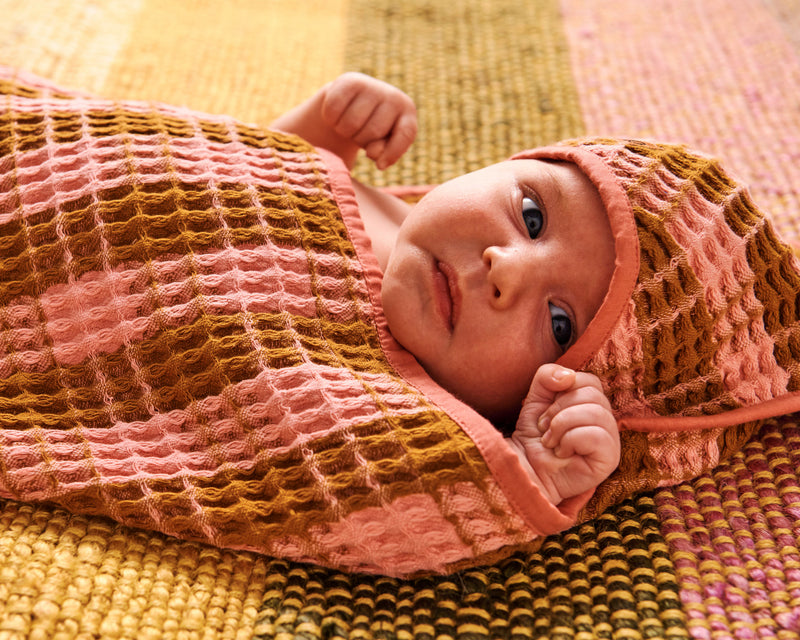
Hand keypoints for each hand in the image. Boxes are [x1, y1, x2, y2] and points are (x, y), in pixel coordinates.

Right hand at [320, 72, 416, 169]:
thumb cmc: (371, 130)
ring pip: (351, 123)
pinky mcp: (349, 80)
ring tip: (349, 126)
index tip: (379, 166)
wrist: (352, 102)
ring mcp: (372, 85)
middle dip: (361, 141)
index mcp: (407, 112)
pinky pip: (334, 110)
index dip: (392, 153)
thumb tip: (373, 153)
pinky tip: (337, 115)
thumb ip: (383, 152)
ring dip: (344, 132)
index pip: (405, 134)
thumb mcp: (382, 144)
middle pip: (373, 132)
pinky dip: (331, 119)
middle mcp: (393, 95)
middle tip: (359, 134)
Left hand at [505, 363, 619, 504]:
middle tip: (546, 429)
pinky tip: (562, 453)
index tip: (546, 410)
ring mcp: (611, 441)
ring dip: (562, 426)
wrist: (525, 466)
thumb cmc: (534, 435)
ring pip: (596, 413)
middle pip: (593, 395)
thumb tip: (568, 376)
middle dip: (559, 410)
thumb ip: (548, 376)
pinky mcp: (610, 459)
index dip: (564, 389)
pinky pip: (597, 435)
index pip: (590, 381)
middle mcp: (606, 420)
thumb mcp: (535, 397)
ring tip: (551, 442)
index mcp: (593, 404)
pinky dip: (570, 441)